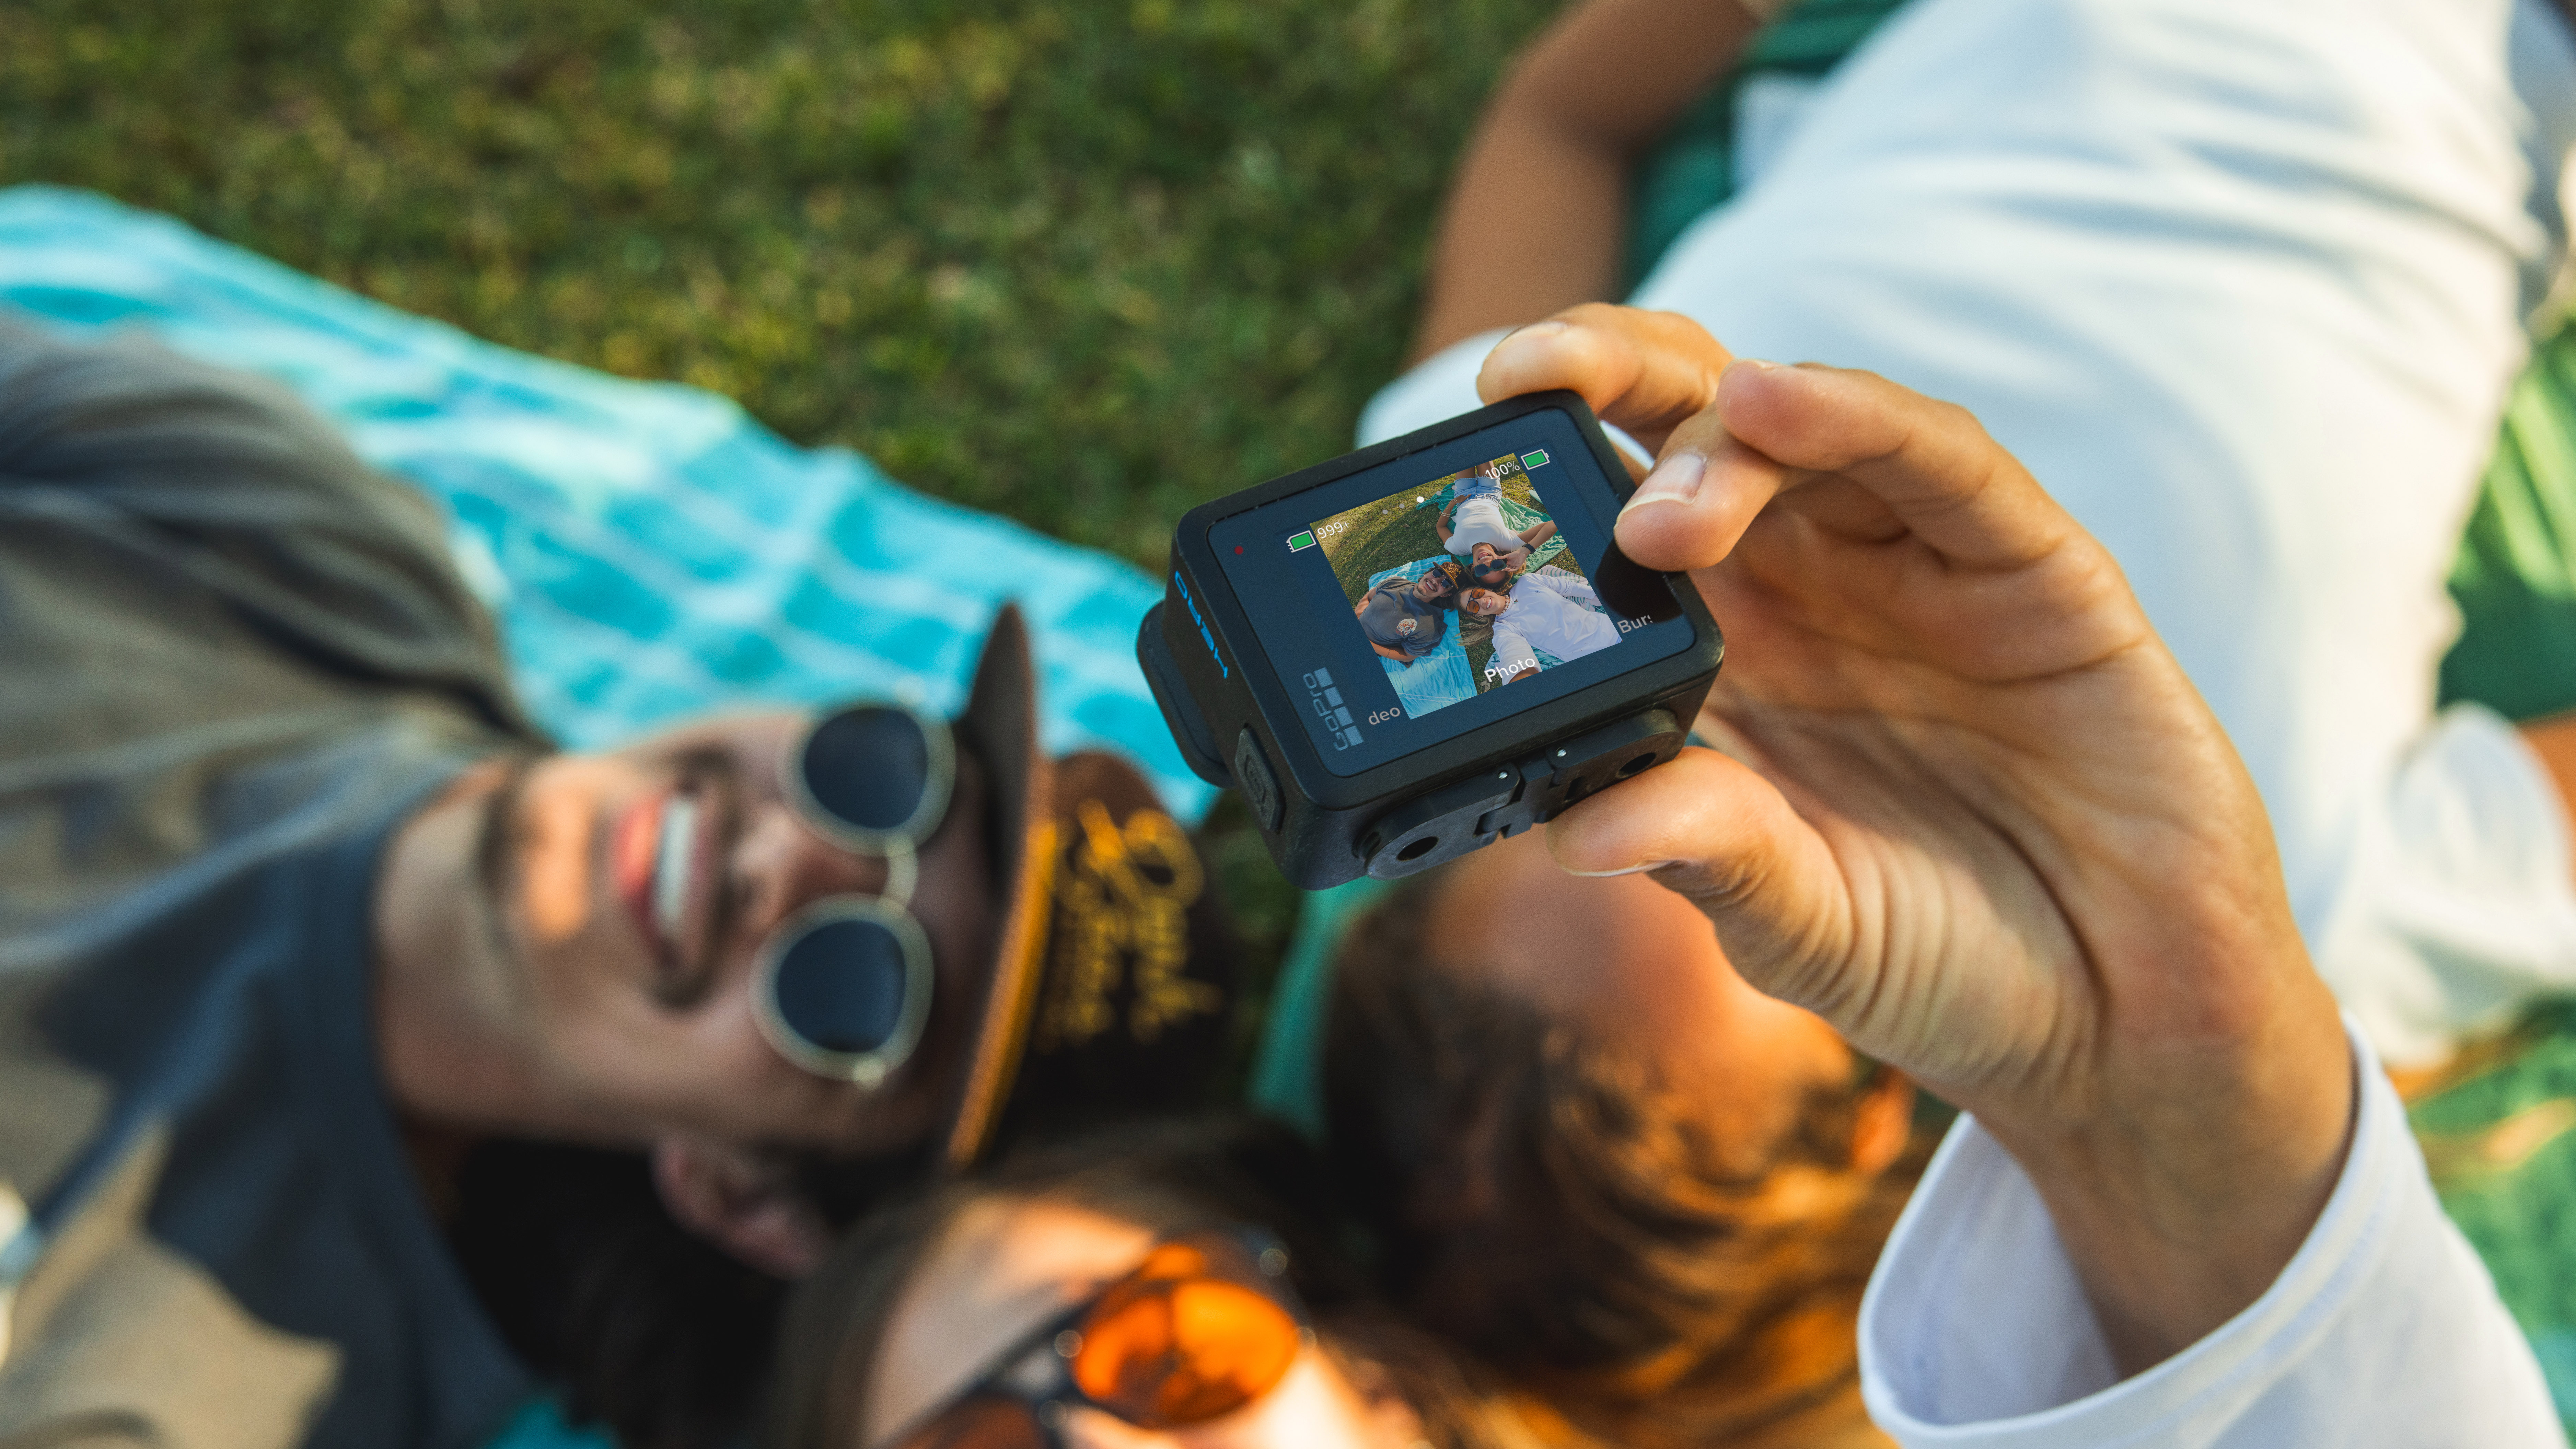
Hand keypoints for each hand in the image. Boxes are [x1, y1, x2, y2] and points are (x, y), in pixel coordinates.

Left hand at [1476, 306, 2353, 1371]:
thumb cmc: (1941, 963)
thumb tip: (1573, 827)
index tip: (1452, 459)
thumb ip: (1706, 855)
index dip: (1536, 473)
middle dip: (1601, 377)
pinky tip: (1784, 400)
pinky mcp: (2026, 564)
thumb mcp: (1801, 923)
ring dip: (1714, 430)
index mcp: (1722, 657)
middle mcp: (1804, 586)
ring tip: (1657, 505)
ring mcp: (1912, 563)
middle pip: (1686, 426)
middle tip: (1519, 385)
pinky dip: (1855, 417)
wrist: (2112, 1021)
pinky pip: (1936, 460)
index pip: (1611, 519)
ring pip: (1798, 419)